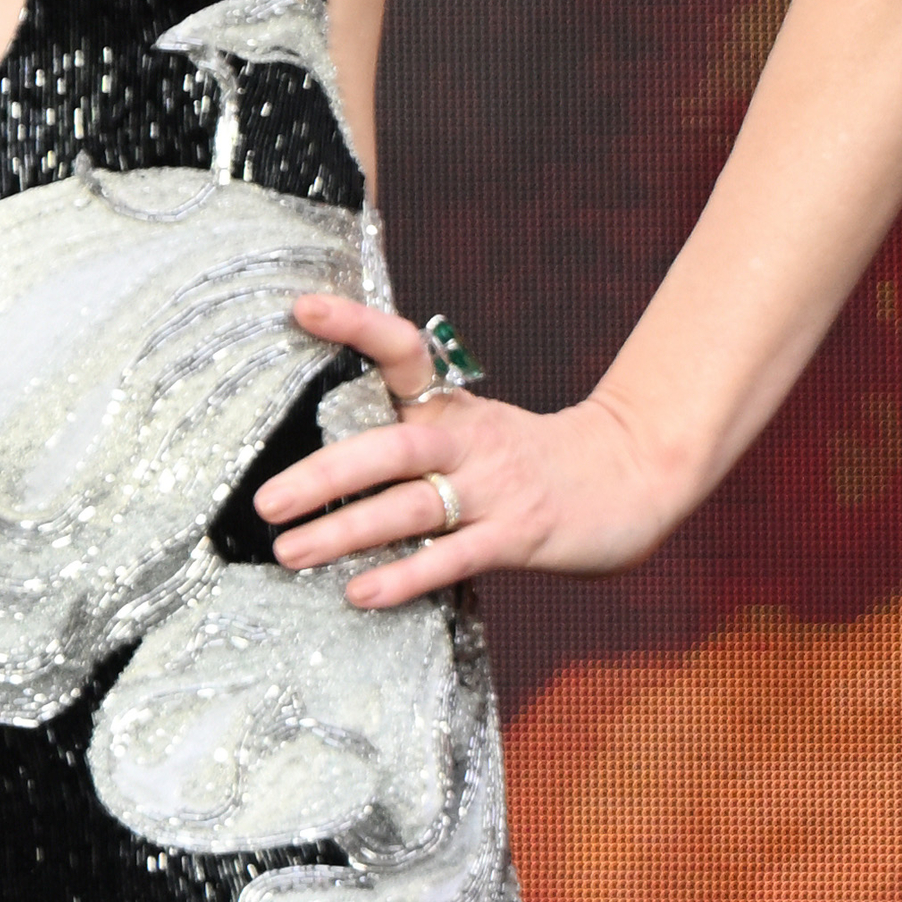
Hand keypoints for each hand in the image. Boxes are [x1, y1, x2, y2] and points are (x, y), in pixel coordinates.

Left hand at [254, 296, 694, 606]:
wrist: (635, 473)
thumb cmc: (535, 460)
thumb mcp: (478, 429)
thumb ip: (415, 438)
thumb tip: (325, 461)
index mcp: (457, 407)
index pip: (403, 353)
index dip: (356, 327)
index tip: (304, 308)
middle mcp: (472, 440)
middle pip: (393, 446)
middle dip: (326, 473)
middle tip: (266, 499)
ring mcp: (497, 489)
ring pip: (413, 507)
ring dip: (347, 532)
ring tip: (290, 552)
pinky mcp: (520, 536)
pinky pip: (454, 557)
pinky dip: (406, 576)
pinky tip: (362, 593)